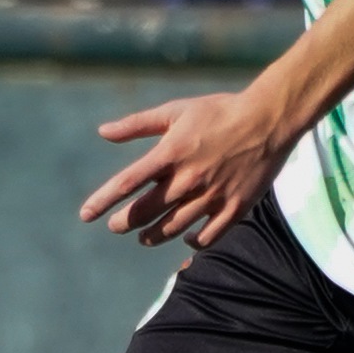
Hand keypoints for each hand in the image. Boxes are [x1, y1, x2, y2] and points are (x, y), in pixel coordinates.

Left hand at [79, 89, 299, 247]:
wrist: (268, 119)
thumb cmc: (218, 111)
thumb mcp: (175, 111)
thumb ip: (137, 124)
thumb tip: (102, 132)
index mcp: (170, 153)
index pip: (126, 183)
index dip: (102, 201)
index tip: (86, 215)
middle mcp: (188, 179)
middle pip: (145, 211)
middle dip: (125, 222)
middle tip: (116, 226)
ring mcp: (212, 196)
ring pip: (173, 228)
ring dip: (152, 236)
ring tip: (143, 238)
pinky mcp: (235, 208)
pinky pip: (208, 237)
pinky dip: (192, 241)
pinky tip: (186, 237)